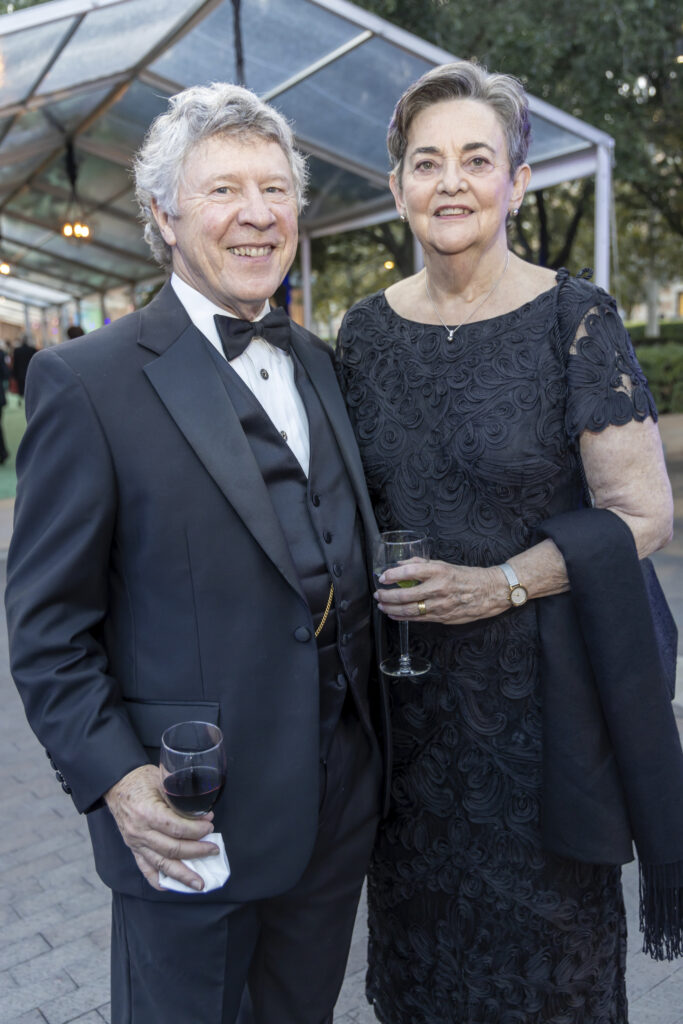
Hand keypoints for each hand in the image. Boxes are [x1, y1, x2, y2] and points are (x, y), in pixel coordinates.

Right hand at [104, 764, 217, 890]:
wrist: (116, 783)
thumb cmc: (141, 779)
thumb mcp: (162, 781)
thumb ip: (180, 799)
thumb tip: (203, 815)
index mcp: (148, 813)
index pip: (177, 828)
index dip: (197, 830)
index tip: (210, 826)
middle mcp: (140, 832)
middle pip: (173, 849)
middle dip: (197, 851)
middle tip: (213, 850)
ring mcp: (136, 843)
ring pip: (162, 864)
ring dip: (182, 875)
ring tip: (199, 884)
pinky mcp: (133, 848)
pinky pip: (145, 869)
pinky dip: (157, 880)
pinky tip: (171, 886)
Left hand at [375, 559, 508, 624]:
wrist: (489, 592)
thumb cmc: (466, 576)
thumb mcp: (444, 564)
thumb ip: (421, 564)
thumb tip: (400, 564)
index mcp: (438, 571)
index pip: (409, 572)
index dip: (392, 575)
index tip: (382, 577)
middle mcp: (438, 588)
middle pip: (405, 595)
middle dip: (387, 596)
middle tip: (378, 594)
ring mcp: (440, 605)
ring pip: (409, 610)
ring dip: (391, 609)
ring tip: (382, 605)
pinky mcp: (442, 617)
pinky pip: (418, 618)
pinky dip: (402, 617)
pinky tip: (394, 614)